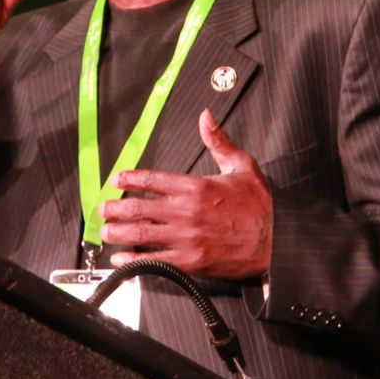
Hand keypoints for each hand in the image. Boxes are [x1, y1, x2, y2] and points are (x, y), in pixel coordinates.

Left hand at [99, 110, 271, 278]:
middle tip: (103, 210)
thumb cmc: (259, 206)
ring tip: (106, 232)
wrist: (276, 240)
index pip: (152, 180)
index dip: (129, 179)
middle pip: (139, 208)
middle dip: (115, 209)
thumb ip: (218, 141)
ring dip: (119, 233)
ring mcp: (186, 238)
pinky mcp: (190, 261)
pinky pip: (154, 261)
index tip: (117, 180)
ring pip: (141, 234)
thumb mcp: (241, 165)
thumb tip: (206, 117)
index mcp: (194, 187)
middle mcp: (185, 211)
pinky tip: (121, 258)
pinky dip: (134, 260)